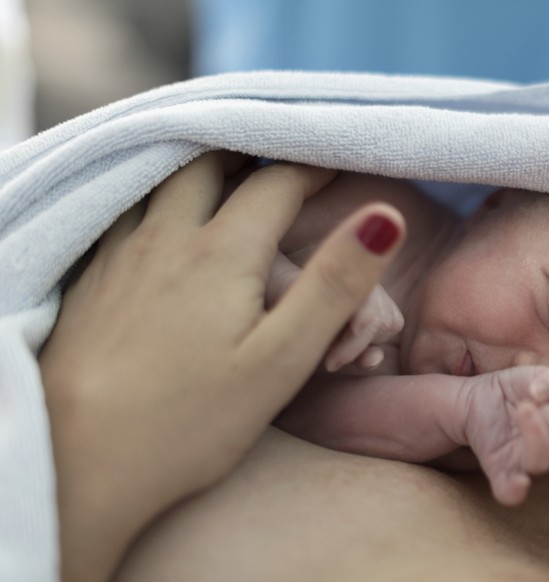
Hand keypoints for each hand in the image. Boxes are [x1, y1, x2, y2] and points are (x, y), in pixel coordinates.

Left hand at [38, 152, 405, 580]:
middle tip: (281, 159)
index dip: (314, 165)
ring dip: (200, 167)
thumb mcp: (282, 358)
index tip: (338, 162)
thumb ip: (334, 285)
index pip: (276, 181)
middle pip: (208, 161)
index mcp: (220, 252)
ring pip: (160, 180)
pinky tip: (165, 226)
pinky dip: (157, 196)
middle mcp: (164, 238)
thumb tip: (382, 218)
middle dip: (250, 150)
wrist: (80, 466)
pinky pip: (125, 211)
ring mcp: (119, 256)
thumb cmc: (190, 422)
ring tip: (228, 178)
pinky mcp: (90, 281)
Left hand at [456, 366, 548, 505]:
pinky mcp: (499, 470)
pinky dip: (515, 490)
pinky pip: (510, 492)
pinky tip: (518, 481)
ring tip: (523, 408)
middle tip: (532, 402)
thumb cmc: (512, 390)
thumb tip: (543, 391)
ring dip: (537, 435)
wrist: (475, 399)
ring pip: (543, 462)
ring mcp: (524, 459)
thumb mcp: (531, 374)